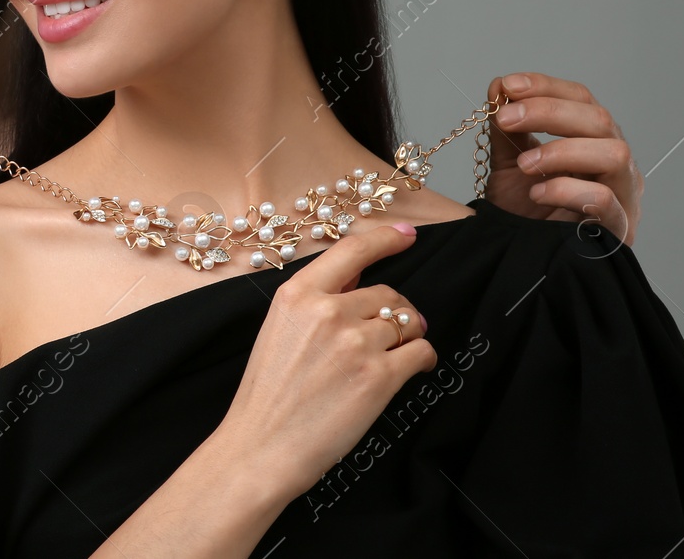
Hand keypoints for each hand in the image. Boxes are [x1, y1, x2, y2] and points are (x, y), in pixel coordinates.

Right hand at [221, 225, 436, 496]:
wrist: (262, 447)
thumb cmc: (267, 395)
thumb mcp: (279, 330)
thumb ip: (317, 301)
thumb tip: (358, 281)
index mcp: (297, 294)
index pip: (352, 250)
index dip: (386, 239)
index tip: (407, 235)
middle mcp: (328, 311)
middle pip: (387, 294)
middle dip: (395, 312)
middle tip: (389, 334)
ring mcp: (355, 343)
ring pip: (408, 322)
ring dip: (409, 336)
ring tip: (395, 355)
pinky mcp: (379, 377)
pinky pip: (421, 352)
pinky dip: (422, 359)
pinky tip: (412, 369)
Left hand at [483, 72, 641, 244]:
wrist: (526, 262)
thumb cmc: (528, 213)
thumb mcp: (510, 164)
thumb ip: (508, 129)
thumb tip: (499, 85)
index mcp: (593, 141)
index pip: (582, 99)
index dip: (547, 87)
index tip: (508, 85)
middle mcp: (615, 163)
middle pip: (600, 119)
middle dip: (549, 111)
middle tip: (506, 118)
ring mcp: (623, 195)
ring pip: (614, 153)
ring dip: (563, 150)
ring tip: (524, 163)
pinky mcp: (618, 229)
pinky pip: (604, 200)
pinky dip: (567, 190)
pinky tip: (537, 193)